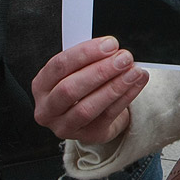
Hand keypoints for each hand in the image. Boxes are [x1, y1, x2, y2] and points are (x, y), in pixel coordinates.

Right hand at [32, 36, 148, 144]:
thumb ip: (91, 58)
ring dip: (115, 87)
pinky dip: (126, 97)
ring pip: (87, 108)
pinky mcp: (87, 135)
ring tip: (134, 71)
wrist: (94, 114)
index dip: (85, 53)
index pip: (59, 65)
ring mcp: (65, 126)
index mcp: (42, 84)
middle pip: (70, 89)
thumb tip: (114, 48)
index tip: (110, 44)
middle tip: (124, 58)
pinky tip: (137, 83)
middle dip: (101, 71)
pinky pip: (107, 116)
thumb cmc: (84, 85)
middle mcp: (47, 108)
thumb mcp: (80, 69)